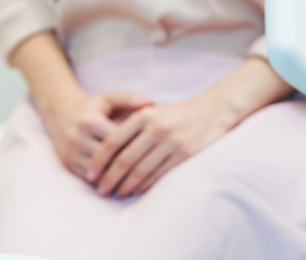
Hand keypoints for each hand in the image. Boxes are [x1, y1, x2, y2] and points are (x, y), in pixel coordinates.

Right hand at [41, 91, 151, 180]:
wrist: (62, 114)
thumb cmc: (93, 108)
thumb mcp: (109, 99)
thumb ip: (130, 99)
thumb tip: (152, 104)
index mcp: (89, 120)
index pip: (117, 140)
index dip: (136, 146)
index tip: (152, 151)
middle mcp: (77, 137)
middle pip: (109, 159)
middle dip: (129, 166)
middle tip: (149, 171)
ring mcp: (71, 152)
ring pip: (99, 173)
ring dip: (118, 179)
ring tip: (138, 181)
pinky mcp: (67, 163)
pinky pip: (90, 179)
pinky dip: (106, 183)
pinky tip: (121, 184)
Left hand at [87, 96, 234, 197]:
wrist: (214, 111)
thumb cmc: (176, 114)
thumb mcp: (152, 111)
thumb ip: (131, 125)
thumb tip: (105, 150)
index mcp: (143, 115)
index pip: (114, 141)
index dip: (100, 160)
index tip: (90, 173)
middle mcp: (156, 128)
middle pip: (125, 159)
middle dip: (110, 178)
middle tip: (100, 189)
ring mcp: (172, 143)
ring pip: (141, 171)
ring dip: (126, 186)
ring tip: (116, 193)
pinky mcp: (186, 156)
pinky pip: (160, 175)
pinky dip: (145, 185)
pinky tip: (136, 191)